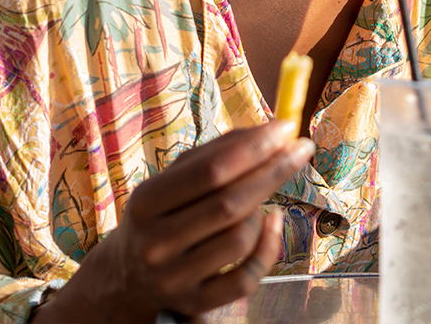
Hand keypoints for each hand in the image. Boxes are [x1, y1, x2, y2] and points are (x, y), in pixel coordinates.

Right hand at [35, 121, 313, 322]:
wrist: (128, 275)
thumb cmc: (164, 213)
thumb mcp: (173, 178)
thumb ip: (217, 152)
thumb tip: (271, 131)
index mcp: (146, 202)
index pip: (211, 171)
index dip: (255, 148)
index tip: (286, 128)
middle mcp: (156, 243)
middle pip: (230, 204)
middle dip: (274, 170)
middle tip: (302, 148)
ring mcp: (174, 278)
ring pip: (241, 238)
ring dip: (261, 211)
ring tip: (258, 201)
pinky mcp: (195, 303)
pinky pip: (246, 279)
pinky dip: (269, 248)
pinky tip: (272, 225)